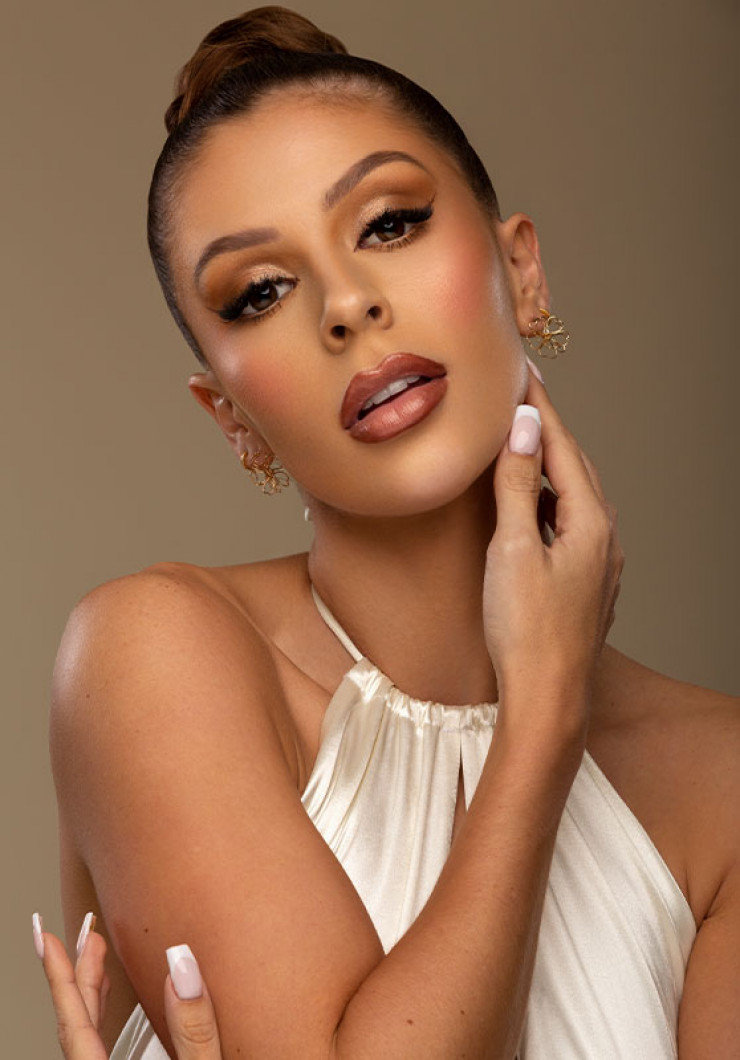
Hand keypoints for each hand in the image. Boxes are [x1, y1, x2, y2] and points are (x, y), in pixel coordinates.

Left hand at [33, 913, 222, 1058]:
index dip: (60, 976)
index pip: (76, 1021)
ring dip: (91, 990)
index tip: (47, 939)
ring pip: (87, 1034)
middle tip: (88, 931)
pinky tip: (112, 999)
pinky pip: (97, 1045)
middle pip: (77, 1022)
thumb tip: (181, 964)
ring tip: (97, 954)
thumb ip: (194, 1030)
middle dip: (80, 972)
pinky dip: (101, 1015)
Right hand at [483, 361, 623, 734]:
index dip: (539, 407)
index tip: (520, 372)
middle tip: (519, 398)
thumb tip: (524, 427)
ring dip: (547, 467)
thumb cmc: (525, 630)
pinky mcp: (586, 584)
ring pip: (574, 498)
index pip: (563, 447)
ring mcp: (599, 564)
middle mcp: (605, 539)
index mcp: (591, 524)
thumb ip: (517, 484)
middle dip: (547, 431)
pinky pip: (570, 525)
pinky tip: (528, 507)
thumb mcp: (512, 549)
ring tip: (518, 444)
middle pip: (575, 468)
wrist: (547, 698)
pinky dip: (548, 502)